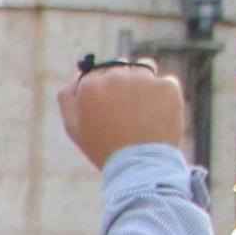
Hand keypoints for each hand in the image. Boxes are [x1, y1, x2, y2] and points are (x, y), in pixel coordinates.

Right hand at [59, 58, 186, 167]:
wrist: (139, 165)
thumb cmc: (103, 147)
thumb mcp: (73, 126)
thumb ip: (69, 97)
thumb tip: (78, 75)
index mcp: (89, 85)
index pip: (96, 74)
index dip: (102, 90)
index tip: (107, 108)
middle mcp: (115, 76)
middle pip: (119, 69)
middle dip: (122, 86)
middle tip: (126, 113)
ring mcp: (143, 79)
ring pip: (143, 70)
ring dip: (143, 86)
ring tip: (142, 114)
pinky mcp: (167, 86)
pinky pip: (166, 82)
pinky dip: (164, 96)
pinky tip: (157, 115)